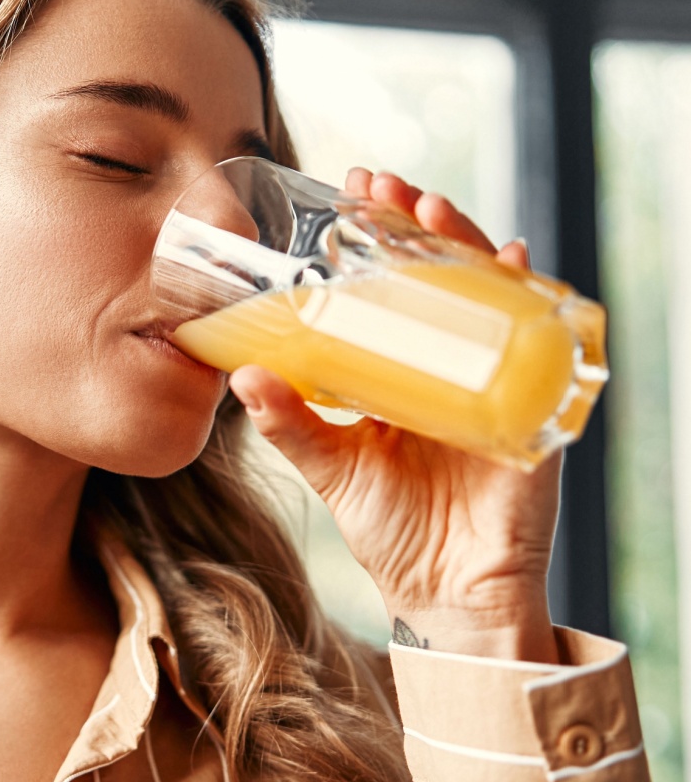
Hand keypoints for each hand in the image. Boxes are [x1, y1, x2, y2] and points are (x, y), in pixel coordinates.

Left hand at [230, 169, 560, 662]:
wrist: (449, 595)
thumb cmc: (394, 530)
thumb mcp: (335, 468)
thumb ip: (292, 424)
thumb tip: (245, 374)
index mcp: (404, 372)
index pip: (393, 289)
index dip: (376, 241)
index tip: (349, 195)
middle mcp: (451, 365)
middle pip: (440, 278)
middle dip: (414, 226)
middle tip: (381, 186)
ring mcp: (494, 380)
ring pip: (486, 295)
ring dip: (463, 246)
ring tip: (429, 211)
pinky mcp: (531, 407)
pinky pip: (537, 344)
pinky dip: (525, 302)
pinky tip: (511, 263)